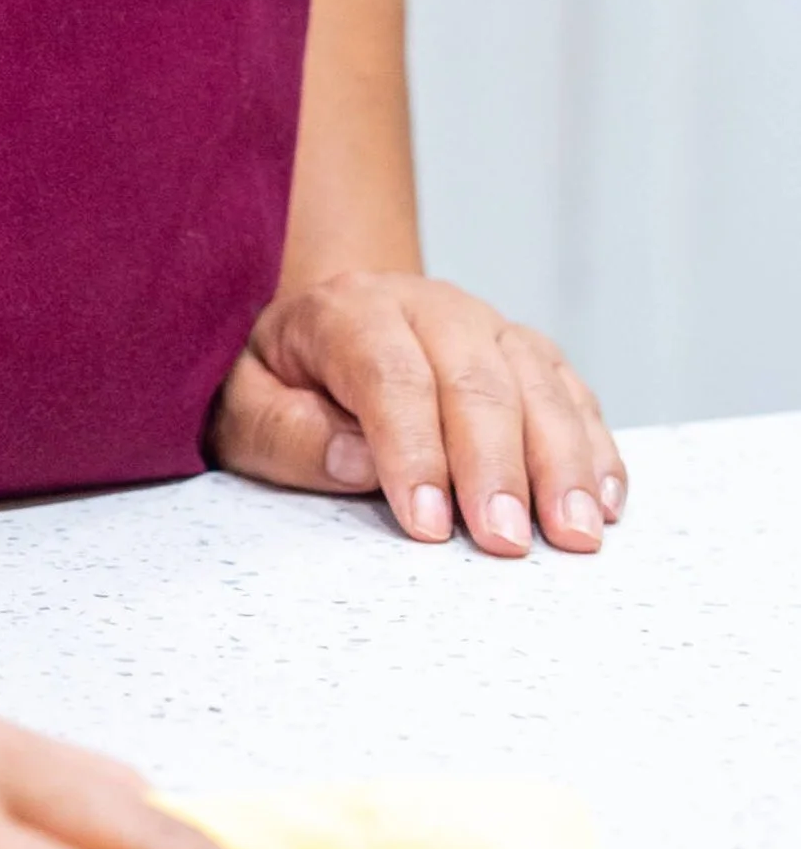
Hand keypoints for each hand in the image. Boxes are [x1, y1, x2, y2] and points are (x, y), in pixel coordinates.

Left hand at [210, 270, 626, 554]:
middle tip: (506, 542)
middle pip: (474, 379)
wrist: (320, 332)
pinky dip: (594, 444)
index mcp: (347, 312)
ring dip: (562, 460)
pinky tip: (605, 501)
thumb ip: (286, 433)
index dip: (412, 451)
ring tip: (574, 533)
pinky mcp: (525, 355)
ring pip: (535, 381)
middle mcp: (426, 306)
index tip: (427, 525)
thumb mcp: (243, 407)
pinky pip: (570, 391)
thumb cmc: (279, 383)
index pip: (389, 376)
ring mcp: (485, 325)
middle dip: (495, 464)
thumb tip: (358, 462)